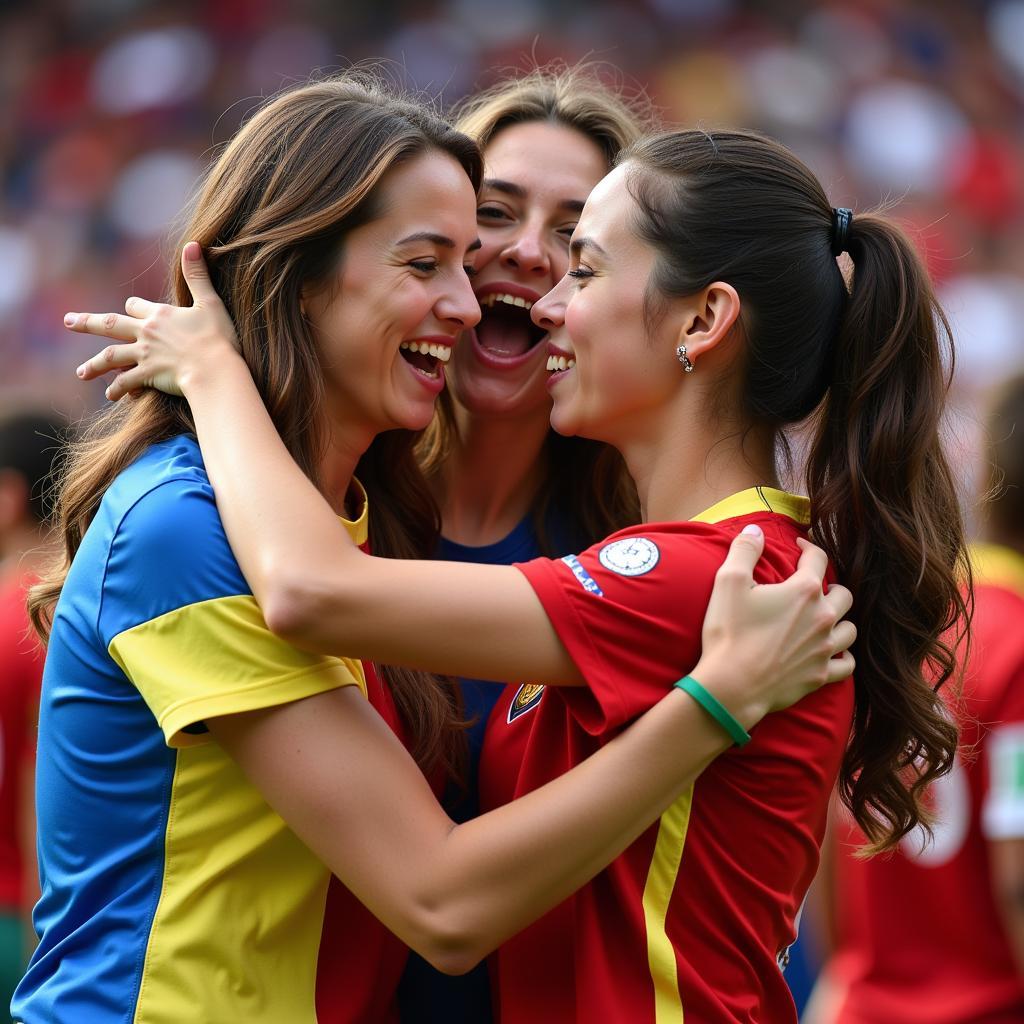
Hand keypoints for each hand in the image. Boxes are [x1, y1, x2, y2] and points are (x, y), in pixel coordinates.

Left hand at [66, 242, 240, 399]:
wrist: (215, 368)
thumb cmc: (218, 337)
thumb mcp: (210, 302)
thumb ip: (198, 275)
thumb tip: (193, 244)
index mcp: (160, 315)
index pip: (137, 306)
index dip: (135, 307)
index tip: (131, 308)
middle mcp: (146, 333)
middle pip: (110, 325)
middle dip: (87, 323)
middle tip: (68, 322)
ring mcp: (144, 355)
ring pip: (111, 357)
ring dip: (94, 365)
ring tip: (81, 373)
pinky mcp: (148, 376)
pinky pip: (126, 383)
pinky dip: (117, 389)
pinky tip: (110, 396)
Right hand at [692, 526, 854, 729]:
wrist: (732, 685)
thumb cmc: (729, 632)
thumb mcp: (729, 582)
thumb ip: (744, 550)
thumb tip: (756, 530)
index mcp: (804, 591)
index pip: (818, 559)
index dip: (809, 548)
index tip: (799, 547)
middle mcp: (823, 617)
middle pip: (844, 595)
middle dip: (831, 586)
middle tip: (812, 587)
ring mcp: (825, 649)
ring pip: (850, 629)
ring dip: (840, 620)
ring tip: (824, 619)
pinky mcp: (820, 675)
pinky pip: (847, 665)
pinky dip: (843, 656)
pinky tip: (831, 653)